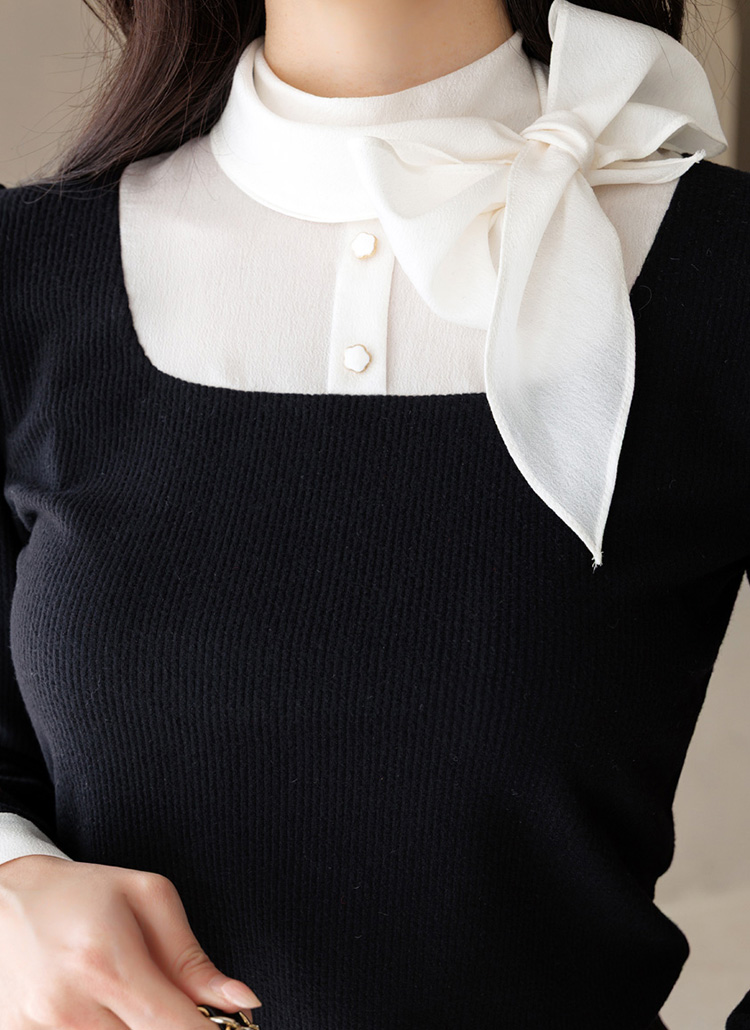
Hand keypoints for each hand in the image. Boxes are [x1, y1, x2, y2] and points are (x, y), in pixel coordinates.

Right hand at [0, 854, 261, 1028]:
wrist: (3, 903)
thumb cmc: (82, 893)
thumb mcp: (147, 899)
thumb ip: (193, 959)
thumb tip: (243, 1002)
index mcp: (106, 961)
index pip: (176, 1028)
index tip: (230, 1029)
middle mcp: (69, 1006)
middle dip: (174, 1026)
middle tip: (170, 1000)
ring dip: (137, 1026)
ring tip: (131, 996)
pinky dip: (108, 1029)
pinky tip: (104, 1008)